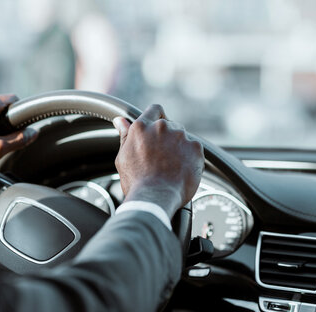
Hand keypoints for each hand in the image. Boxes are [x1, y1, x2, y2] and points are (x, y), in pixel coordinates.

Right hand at [113, 104, 203, 218]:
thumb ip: (125, 136)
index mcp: (142, 128)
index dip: (158, 117)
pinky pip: (194, 149)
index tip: (158, 128)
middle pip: (170, 126)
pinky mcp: (195, 148)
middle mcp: (162, 127)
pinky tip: (181, 171)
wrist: (155, 198)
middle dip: (167, 138)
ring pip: (182, 138)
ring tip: (171, 168)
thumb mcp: (123, 157)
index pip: (154, 110)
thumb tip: (120, 121)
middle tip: (162, 158)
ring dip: (179, 148)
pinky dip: (190, 158)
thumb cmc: (136, 181)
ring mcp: (180, 137)